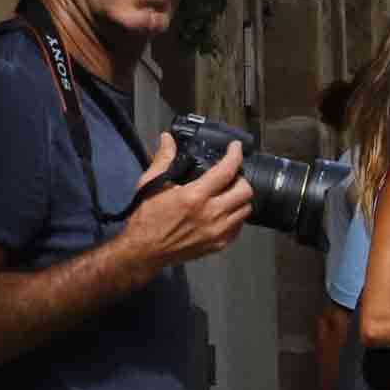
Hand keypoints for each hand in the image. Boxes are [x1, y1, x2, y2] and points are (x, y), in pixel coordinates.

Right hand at [120, 135, 251, 272]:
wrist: (144, 251)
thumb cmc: (146, 217)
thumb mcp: (150, 184)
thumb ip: (163, 159)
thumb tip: (167, 138)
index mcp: (195, 196)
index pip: (227, 171)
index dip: (236, 155)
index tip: (237, 147)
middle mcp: (211, 214)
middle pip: (245, 191)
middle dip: (241, 179)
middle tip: (231, 175)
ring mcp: (218, 231)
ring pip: (246, 209)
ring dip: (240, 198)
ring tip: (228, 193)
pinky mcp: (219, 244)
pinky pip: (239, 226)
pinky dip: (235, 216)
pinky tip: (224, 211)